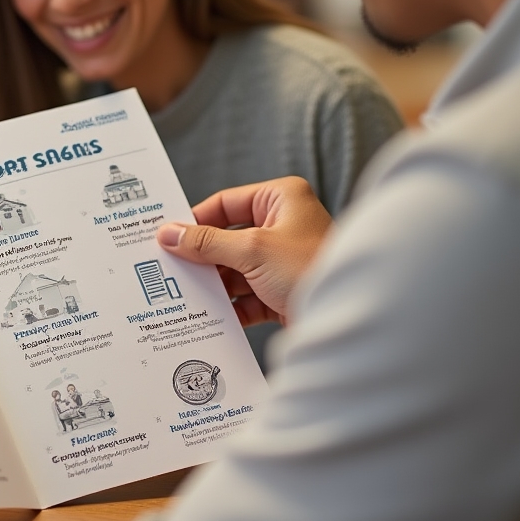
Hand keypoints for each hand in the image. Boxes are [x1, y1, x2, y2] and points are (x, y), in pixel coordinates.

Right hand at [156, 176, 332, 325]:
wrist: (352, 321)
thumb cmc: (313, 270)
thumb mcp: (252, 250)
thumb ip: (207, 243)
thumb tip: (169, 234)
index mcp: (281, 199)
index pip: (225, 203)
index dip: (195, 220)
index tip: (166, 237)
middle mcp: (283, 225)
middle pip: (227, 238)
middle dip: (202, 257)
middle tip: (170, 268)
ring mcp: (283, 260)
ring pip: (235, 268)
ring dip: (214, 284)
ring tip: (185, 295)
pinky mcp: (284, 291)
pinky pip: (247, 294)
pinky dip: (230, 305)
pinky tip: (210, 315)